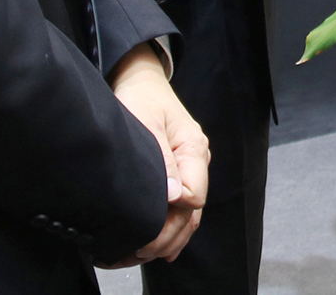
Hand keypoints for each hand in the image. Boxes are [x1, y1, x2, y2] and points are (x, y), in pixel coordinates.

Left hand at [104, 45, 210, 265]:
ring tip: (142, 255)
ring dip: (169, 237)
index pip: (193, 196)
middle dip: (168, 236)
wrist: (139, 80)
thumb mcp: (146, 124)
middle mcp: (197, 160)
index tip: (144, 232)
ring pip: (188, 213)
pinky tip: (161, 248)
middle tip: (137, 252)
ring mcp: (191, 167)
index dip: (170, 218)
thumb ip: (161, 160)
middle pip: (191, 211)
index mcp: (194, 148)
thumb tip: (173, 196)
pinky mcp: (180, 170)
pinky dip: (172, 228)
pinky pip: (182, 206)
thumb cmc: (139, 98)